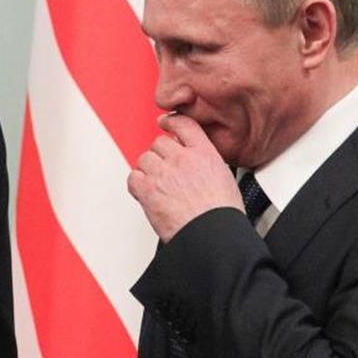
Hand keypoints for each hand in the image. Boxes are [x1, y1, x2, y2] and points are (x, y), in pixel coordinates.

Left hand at [127, 114, 243, 241]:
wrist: (213, 235)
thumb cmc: (220, 215)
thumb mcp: (224, 177)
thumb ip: (206, 162)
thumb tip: (197, 162)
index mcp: (204, 153)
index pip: (184, 124)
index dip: (171, 122)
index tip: (166, 123)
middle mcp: (182, 159)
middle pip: (159, 143)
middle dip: (161, 155)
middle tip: (166, 170)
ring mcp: (163, 173)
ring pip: (144, 159)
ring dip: (148, 170)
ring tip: (158, 185)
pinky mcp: (149, 191)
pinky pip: (133, 178)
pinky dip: (137, 185)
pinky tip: (147, 193)